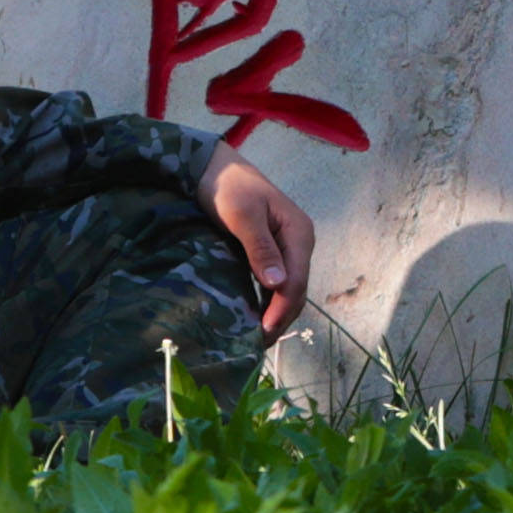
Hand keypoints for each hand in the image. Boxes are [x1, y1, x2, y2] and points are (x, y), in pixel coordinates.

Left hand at [203, 150, 315, 332]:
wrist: (213, 166)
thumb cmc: (228, 188)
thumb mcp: (242, 216)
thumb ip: (260, 249)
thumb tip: (278, 285)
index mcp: (299, 232)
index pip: (296, 282)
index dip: (280, 311)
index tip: (260, 334)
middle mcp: (299, 242)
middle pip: (297, 290)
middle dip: (280, 319)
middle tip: (255, 345)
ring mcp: (287, 247)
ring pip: (288, 289)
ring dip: (275, 313)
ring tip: (254, 338)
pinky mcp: (273, 250)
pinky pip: (277, 282)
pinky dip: (269, 302)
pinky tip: (254, 315)